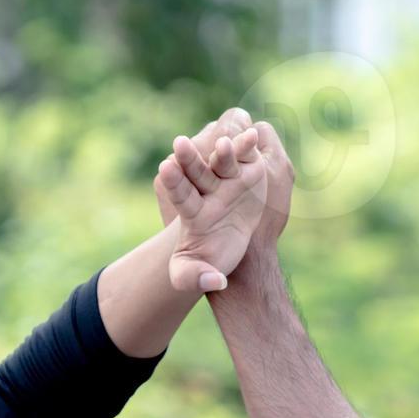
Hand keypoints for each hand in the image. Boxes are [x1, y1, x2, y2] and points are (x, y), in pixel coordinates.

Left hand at [156, 107, 292, 292]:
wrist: (229, 246)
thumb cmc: (205, 261)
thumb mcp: (192, 274)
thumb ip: (195, 278)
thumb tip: (214, 281)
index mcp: (190, 211)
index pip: (180, 194)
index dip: (174, 182)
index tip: (165, 168)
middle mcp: (205, 189)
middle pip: (195, 171)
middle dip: (190, 158)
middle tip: (180, 144)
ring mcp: (227, 179)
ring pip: (222, 161)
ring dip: (223, 152)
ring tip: (224, 144)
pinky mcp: (248, 172)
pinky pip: (246, 156)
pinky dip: (248, 145)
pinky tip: (253, 136)